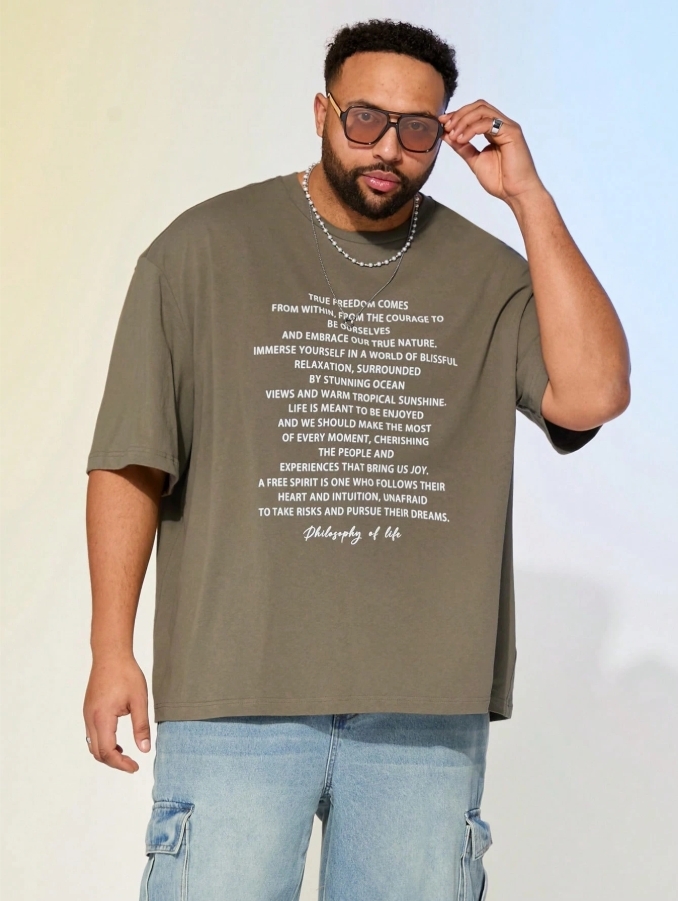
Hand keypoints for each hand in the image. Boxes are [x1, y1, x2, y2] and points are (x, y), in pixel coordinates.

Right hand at [83, 655, 150, 772]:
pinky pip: (92, 734)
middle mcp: (90, 718)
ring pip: (92, 744)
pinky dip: (103, 743)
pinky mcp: (89, 709)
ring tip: (125, 755)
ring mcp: (87, 714)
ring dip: (107, 754)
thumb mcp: (139, 700)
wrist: (110, 654)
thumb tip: (144, 750)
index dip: (121, 764)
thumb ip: (141, 726)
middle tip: (132, 765)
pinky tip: (117, 741)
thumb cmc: (126, 674)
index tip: (135, 767)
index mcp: (102, 718)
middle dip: (114, 762)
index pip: (107, 752)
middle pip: (97, 752)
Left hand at [439, 100, 544, 202]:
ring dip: (463, 120)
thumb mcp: (475, 160)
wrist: (516, 193)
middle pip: (478, 106)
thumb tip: (446, 135)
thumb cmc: (500, 180)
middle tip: (446, 127)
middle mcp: (502, 125)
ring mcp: (508, 127)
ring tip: (453, 135)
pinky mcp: (512, 132)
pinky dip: (471, 129)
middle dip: (459, 114)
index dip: (457, 115)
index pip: (475, 113)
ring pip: (482, 111)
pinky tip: (462, 139)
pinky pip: (488, 123)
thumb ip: (462, 147)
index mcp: (495, 130)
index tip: (442, 122)